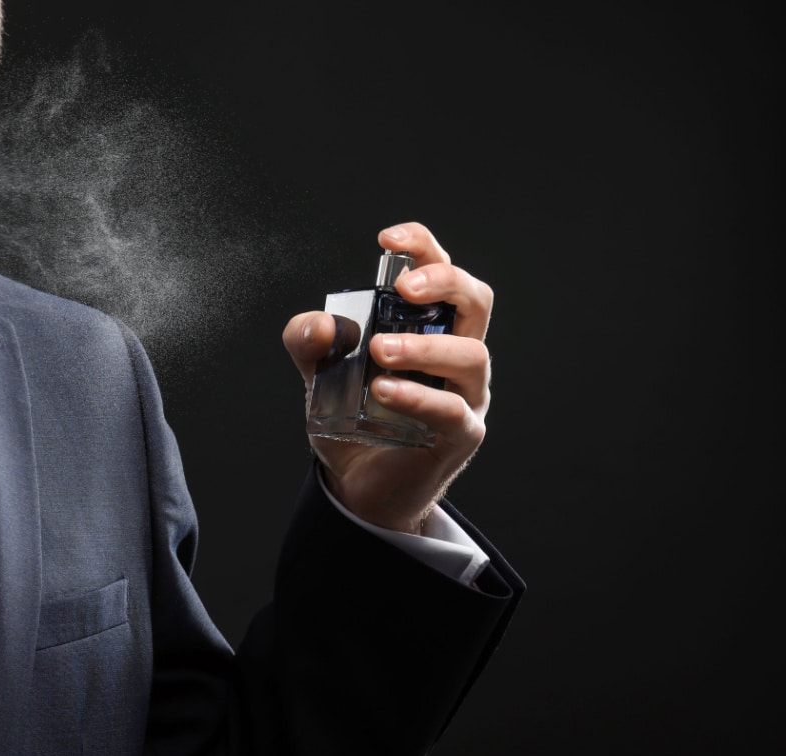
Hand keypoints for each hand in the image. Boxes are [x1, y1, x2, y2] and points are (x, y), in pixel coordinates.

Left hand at [282, 222, 493, 533]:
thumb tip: (320, 324)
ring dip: (423, 346)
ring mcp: (466, 395)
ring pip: (472, 355)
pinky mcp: (460, 435)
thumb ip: (310, 344)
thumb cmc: (354, 420)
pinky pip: (452, 411)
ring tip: (378, 350)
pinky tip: (383, 390)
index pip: (441, 273)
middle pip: (476, 301)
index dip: (423, 247)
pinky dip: (418, 396)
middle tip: (403, 288)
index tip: (388, 239)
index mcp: (429, 327)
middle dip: (444, 283)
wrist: (359, 486)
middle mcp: (456, 353)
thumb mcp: (320, 375)